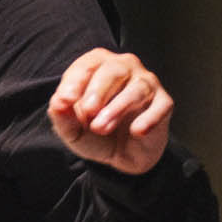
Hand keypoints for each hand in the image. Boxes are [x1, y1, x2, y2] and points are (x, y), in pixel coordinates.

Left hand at [50, 49, 173, 174]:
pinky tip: (136, 131)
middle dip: (97, 92)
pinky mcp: (164, 103)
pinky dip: (148, 119)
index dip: (74, 83)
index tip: (65, 102)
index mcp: (98, 66)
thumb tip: (58, 103)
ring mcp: (146, 84)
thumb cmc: (96, 133)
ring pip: (136, 88)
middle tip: (87, 114)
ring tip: (101, 128)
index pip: (86, 65)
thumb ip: (62, 117)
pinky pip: (160, 106)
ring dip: (117, 108)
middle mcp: (125, 68)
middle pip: (113, 70)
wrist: (123, 156)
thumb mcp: (73, 130)